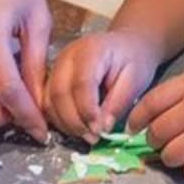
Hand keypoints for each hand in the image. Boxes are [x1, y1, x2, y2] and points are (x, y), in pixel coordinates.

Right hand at [45, 29, 159, 143]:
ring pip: (49, 101)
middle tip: (93, 138)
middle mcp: (67, 57)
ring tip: (87, 136)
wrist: (128, 46)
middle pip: (59, 94)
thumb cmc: (134, 61)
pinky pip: (47, 103)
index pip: (81, 84)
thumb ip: (118, 102)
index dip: (88, 111)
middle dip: (74, 122)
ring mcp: (56, 67)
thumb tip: (102, 127)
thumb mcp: (135, 80)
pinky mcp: (52, 78)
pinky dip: (59, 120)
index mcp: (90, 51)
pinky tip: (77, 129)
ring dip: (65, 124)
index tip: (99, 130)